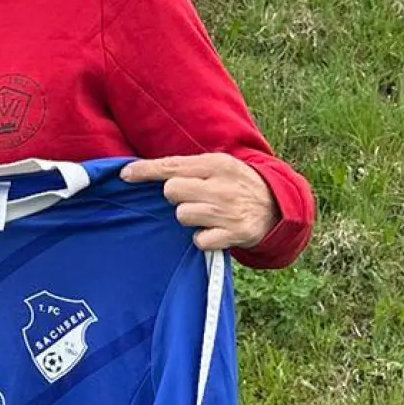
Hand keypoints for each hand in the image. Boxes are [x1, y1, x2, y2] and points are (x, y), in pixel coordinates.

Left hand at [120, 153, 279, 251]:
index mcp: (216, 164)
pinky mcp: (235, 234)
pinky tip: (214, 231)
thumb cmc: (236, 185)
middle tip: (192, 197)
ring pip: (182, 215)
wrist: (278, 208)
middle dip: (176, 196)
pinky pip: (199, 240)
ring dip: (188, 217)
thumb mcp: (218, 166)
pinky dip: (202, 238)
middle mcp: (222, 186)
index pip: (172, 166)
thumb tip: (139, 169)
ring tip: (206, 214)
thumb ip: (187, 168)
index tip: (124, 175)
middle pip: (172, 191)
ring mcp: (229, 211)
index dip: (145, 171)